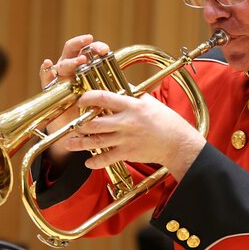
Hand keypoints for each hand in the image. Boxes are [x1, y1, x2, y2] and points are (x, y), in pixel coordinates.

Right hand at [39, 35, 110, 163]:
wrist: (75, 129)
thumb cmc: (94, 112)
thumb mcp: (108, 100)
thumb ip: (118, 91)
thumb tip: (146, 86)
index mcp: (86, 67)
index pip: (91, 51)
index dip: (97, 47)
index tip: (106, 50)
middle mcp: (72, 69)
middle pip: (74, 51)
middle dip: (81, 46)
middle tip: (90, 48)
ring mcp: (60, 77)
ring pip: (62, 63)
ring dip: (70, 60)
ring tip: (79, 60)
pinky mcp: (49, 88)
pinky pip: (45, 77)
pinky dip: (45, 70)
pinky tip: (47, 64)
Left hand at [61, 91, 205, 178]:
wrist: (178, 143)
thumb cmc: (167, 122)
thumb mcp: (151, 103)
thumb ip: (134, 96)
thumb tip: (121, 87)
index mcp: (132, 106)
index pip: (103, 98)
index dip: (87, 98)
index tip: (81, 100)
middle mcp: (127, 122)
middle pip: (94, 122)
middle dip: (80, 124)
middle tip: (74, 124)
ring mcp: (126, 139)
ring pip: (96, 141)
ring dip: (80, 143)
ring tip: (70, 143)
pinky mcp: (128, 153)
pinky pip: (106, 158)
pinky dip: (95, 162)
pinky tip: (88, 162)